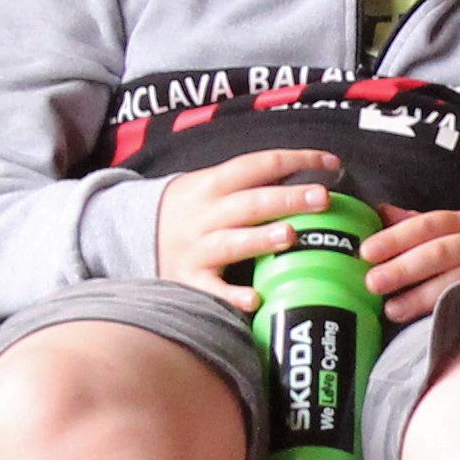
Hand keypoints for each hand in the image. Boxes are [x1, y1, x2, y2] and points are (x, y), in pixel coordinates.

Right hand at [152, 148, 345, 298]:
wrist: (128, 231)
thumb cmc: (190, 210)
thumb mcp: (212, 186)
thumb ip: (252, 183)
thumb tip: (309, 176)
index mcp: (214, 184)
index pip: (258, 165)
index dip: (296, 160)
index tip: (331, 163)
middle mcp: (205, 214)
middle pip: (251, 203)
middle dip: (287, 199)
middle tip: (322, 198)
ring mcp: (196, 247)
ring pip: (232, 242)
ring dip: (261, 239)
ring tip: (290, 236)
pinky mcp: (189, 280)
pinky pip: (212, 290)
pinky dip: (232, 296)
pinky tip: (256, 299)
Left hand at [357, 204, 459, 324]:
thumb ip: (420, 223)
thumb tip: (378, 214)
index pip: (428, 224)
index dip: (397, 237)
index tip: (367, 251)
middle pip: (441, 251)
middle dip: (404, 267)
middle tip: (373, 282)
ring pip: (459, 279)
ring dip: (422, 296)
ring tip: (393, 309)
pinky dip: (454, 309)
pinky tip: (429, 321)